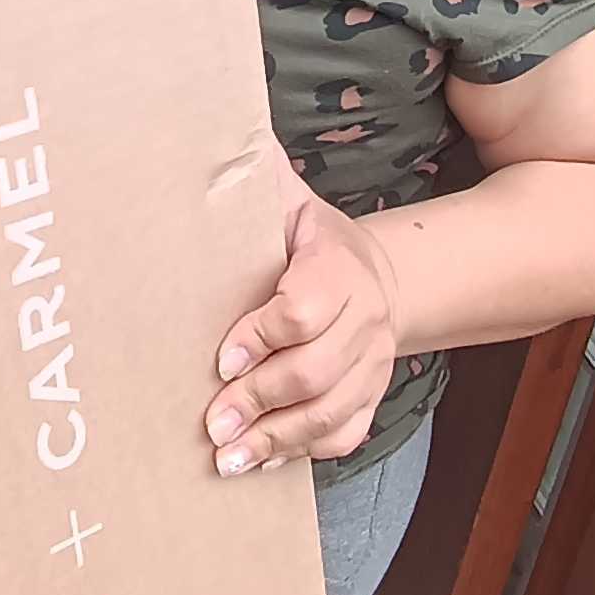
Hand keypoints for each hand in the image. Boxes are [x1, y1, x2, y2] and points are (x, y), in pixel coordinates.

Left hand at [205, 144, 401, 474]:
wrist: (382, 276)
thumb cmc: (315, 241)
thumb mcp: (291, 203)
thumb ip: (256, 179)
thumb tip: (212, 131)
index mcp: (338, 266)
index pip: (304, 309)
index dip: (262, 336)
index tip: (223, 358)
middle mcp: (364, 317)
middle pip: (314, 370)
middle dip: (259, 400)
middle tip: (212, 423)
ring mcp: (372, 362)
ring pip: (330, 411)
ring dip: (277, 438)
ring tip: (228, 458)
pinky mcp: (372, 396)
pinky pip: (346, 433)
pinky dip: (305, 452)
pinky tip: (263, 463)